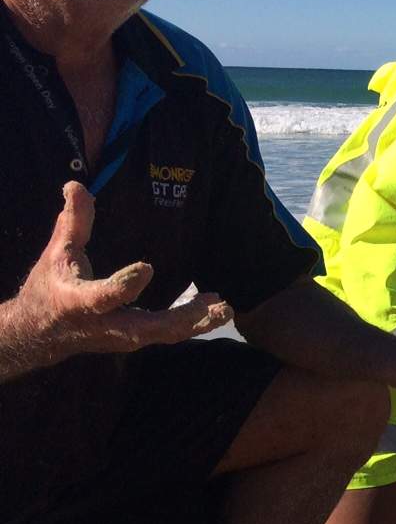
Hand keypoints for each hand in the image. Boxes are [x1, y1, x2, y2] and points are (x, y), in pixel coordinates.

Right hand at [11, 183, 230, 367]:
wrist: (42, 331)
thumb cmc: (51, 287)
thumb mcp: (57, 253)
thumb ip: (73, 222)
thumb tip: (76, 185)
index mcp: (80, 302)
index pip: (104, 297)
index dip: (125, 285)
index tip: (147, 267)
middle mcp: (105, 324)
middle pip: (147, 327)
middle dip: (182, 318)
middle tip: (214, 304)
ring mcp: (123, 335)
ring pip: (164, 334)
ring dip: (197, 322)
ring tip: (224, 307)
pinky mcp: (136, 338)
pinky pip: (168, 334)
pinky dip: (193, 323)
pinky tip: (215, 308)